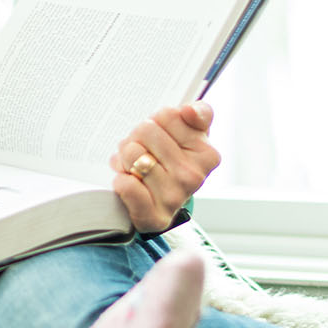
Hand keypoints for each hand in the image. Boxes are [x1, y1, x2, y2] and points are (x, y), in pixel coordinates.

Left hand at [109, 100, 219, 232]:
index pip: (168, 114)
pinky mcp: (153, 217)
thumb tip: (190, 111)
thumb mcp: (189, 135)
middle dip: (138, 138)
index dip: (157, 121)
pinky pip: (127, 186)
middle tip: (143, 152)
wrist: (157, 204)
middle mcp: (194, 177)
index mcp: (206, 154)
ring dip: (125, 158)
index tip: (162, 135)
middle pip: (146, 131)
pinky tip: (129, 183)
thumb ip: (198, 115)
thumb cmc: (170, 164)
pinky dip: (121, 180)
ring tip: (134, 168)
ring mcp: (174, 197)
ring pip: (133, 154)